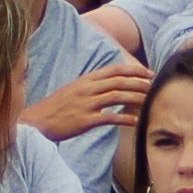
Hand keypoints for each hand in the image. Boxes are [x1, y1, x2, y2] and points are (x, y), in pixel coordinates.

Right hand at [22, 63, 154, 140]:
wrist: (37, 122)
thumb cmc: (56, 108)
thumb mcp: (73, 90)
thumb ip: (91, 86)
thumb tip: (109, 86)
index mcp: (86, 80)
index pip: (114, 70)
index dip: (134, 70)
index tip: (148, 73)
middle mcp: (87, 89)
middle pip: (119, 81)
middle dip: (140, 82)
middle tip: (155, 86)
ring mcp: (86, 104)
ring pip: (117, 96)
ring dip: (136, 97)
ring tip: (149, 100)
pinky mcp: (85, 120)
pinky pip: (109, 118)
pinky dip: (124, 118)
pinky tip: (136, 121)